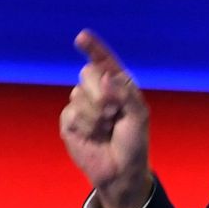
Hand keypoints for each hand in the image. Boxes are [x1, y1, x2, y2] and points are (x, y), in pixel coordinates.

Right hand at [60, 29, 152, 207]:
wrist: (120, 170)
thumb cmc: (134, 142)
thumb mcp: (139, 116)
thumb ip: (126, 94)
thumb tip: (106, 77)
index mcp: (118, 85)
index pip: (104, 62)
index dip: (94, 48)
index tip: (82, 37)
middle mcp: (99, 90)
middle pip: (89, 73)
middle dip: (103, 94)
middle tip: (114, 114)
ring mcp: (82, 104)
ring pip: (79, 94)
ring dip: (96, 115)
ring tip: (106, 128)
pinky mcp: (69, 120)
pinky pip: (72, 113)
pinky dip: (86, 126)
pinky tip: (93, 136)